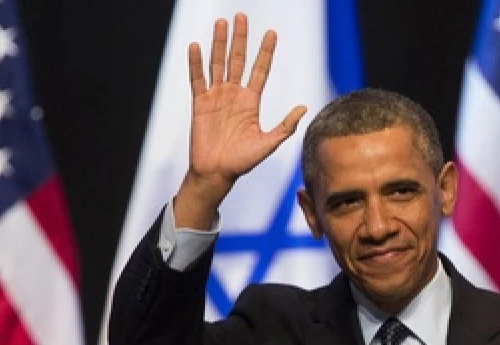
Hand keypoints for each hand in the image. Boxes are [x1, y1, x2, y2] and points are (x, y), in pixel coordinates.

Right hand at [175, 13, 306, 228]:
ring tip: (221, 23)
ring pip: (217, 64)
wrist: (217, 173)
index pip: (260, 70)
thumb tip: (304, 107)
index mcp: (251, 101)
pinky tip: (196, 47)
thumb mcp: (268, 143)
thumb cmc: (243, 161)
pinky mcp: (200, 103)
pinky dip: (196, 63)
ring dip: (219, 43)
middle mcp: (234, 95)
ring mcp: (216, 97)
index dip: (265, 52)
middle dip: (240, 39)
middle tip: (241, 16)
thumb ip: (285, 126)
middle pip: (238, 60)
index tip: (271, 33)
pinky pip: (197, 79)